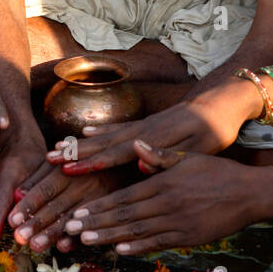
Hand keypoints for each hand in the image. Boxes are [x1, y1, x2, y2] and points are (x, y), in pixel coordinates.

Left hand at [8, 161, 125, 253]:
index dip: (29, 205)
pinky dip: (78, 236)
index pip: (45, 189)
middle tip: (20, 238)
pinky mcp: (112, 207)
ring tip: (36, 245)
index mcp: (68, 169)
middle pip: (56, 205)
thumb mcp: (62, 160)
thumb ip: (40, 175)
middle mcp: (82, 182)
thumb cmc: (88, 159)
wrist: (128, 155)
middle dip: (37, 222)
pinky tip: (64, 246)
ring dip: (53, 233)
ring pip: (72, 217)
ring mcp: (99, 196)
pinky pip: (93, 224)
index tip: (12, 220)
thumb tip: (17, 194)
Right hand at [49, 76, 260, 173]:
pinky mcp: (147, 123)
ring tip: (58, 148)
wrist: (223, 102)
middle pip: (103, 142)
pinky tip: (87, 131)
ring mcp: (143, 125)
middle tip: (48, 159)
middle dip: (76, 152)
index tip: (69, 169)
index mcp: (154, 139)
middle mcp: (143, 130)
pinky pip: (118, 127)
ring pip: (106, 135)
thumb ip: (169, 157)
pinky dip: (101, 130)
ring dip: (82, 143)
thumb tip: (141, 167)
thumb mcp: (199, 148)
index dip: (92, 162)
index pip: (116, 153)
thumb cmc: (215, 131)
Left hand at [63, 141, 257, 254]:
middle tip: (71, 228)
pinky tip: (121, 250)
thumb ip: (159, 156)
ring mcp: (177, 222)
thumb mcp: (187, 156)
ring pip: (137, 231)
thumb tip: (135, 144)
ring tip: (88, 240)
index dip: (99, 205)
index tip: (78, 210)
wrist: (249, 193)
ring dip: (110, 237)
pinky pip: (158, 243)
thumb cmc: (217, 172)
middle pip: (124, 215)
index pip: (123, 196)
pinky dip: (139, 247)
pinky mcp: (188, 236)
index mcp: (163, 182)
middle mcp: (166, 203)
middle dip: (96, 223)